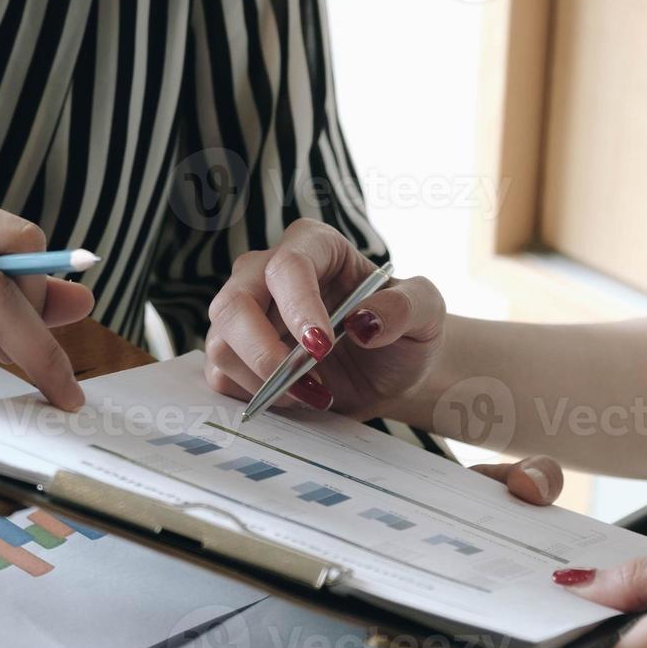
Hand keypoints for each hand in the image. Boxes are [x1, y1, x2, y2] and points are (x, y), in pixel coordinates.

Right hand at [204, 219, 560, 504]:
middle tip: (306, 383)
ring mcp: (244, 313)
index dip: (298, 307)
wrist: (391, 372)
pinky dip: (253, 396)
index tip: (321, 348)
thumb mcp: (427, 312)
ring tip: (311, 395)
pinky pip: (219, 376)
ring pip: (220, 342)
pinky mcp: (235, 354)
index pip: (288, 265)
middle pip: (235, 302)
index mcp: (315, 247)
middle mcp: (267, 272)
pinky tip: (293, 400)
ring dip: (261, 379)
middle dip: (264, 350)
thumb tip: (364, 322)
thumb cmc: (405, 331)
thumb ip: (405, 306)